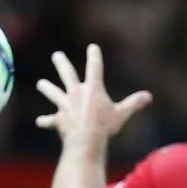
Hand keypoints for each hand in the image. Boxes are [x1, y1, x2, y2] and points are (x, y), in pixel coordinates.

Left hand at [35, 43, 152, 144]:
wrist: (86, 140)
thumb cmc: (105, 126)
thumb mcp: (122, 114)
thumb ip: (133, 103)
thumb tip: (148, 96)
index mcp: (93, 89)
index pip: (95, 68)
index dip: (94, 56)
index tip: (92, 47)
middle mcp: (76, 93)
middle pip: (67, 74)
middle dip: (61, 63)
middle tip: (56, 55)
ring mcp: (64, 105)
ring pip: (53, 93)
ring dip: (46, 88)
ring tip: (41, 84)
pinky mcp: (58, 119)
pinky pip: (49, 120)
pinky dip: (44, 121)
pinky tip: (39, 122)